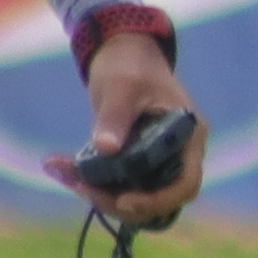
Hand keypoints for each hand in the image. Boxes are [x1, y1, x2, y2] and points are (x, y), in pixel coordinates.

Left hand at [75, 32, 205, 227]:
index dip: (159, 200)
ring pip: (139, 196)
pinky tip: (68, 171)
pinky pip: (121, 185)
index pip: (186, 184)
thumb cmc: (130, 66)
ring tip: (70, 178)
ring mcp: (159, 160)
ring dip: (105, 197)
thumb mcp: (121, 87)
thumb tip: (105, 148)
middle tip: (85, 190)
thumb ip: (114, 117)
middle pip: (161, 200)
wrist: (123, 54)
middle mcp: (179, 154)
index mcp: (188, 137)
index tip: (124, 200)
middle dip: (122, 203)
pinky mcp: (137, 163)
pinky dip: (97, 185)